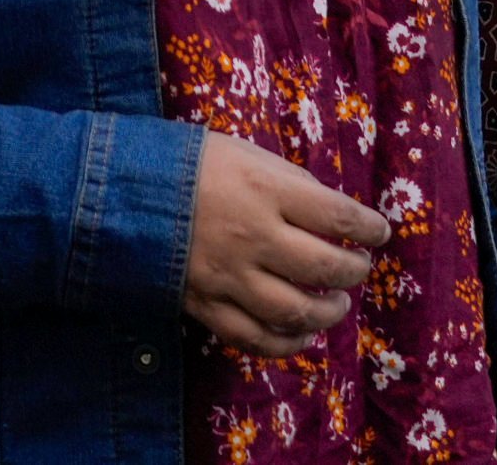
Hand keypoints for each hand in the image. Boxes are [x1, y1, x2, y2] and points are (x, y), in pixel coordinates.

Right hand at [181, 132, 386, 354]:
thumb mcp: (242, 152)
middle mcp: (255, 237)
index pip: (338, 217)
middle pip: (325, 268)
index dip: (369, 228)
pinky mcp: (206, 305)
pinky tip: (302, 334)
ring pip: (296, 311)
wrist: (117, 190)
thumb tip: (327, 212)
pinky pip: (255, 338)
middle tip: (358, 266)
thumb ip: (287, 181)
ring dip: (328, 312)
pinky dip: (287, 343)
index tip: (379, 232)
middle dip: (353, 270)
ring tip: (336, 303)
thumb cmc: (185, 162)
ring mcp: (230, 277)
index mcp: (266, 191)